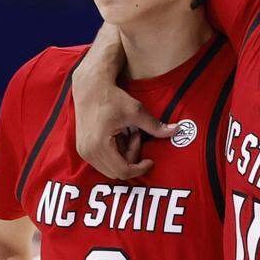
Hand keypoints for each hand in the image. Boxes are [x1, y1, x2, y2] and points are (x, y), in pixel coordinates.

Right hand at [73, 24, 176, 179]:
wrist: (90, 88)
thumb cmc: (111, 97)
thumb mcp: (135, 111)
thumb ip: (155, 125)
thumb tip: (177, 130)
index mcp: (100, 145)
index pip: (123, 171)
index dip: (140, 169)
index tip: (150, 160)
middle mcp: (88, 152)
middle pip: (117, 172)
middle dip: (132, 159)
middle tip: (137, 137)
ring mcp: (83, 152)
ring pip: (110, 167)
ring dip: (124, 155)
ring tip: (129, 133)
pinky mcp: (83, 149)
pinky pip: (103, 161)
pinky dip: (115, 153)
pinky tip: (120, 135)